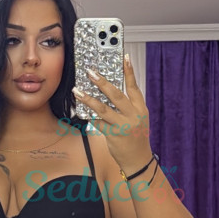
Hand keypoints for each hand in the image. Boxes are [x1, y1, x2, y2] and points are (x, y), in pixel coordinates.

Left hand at [74, 55, 151, 175]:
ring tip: (77, 91)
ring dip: (88, 99)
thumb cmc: (136, 137)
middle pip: (116, 95)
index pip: (134, 87)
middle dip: (102, 82)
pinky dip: (88, 115)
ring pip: (103, 109)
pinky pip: (97, 122)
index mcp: (140, 109)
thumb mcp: (138, 119)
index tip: (124, 57)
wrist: (138, 160)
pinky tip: (80, 109)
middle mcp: (133, 116)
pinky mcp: (113, 135)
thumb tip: (108, 91)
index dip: (129, 71)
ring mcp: (123, 126)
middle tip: (91, 72)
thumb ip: (127, 106)